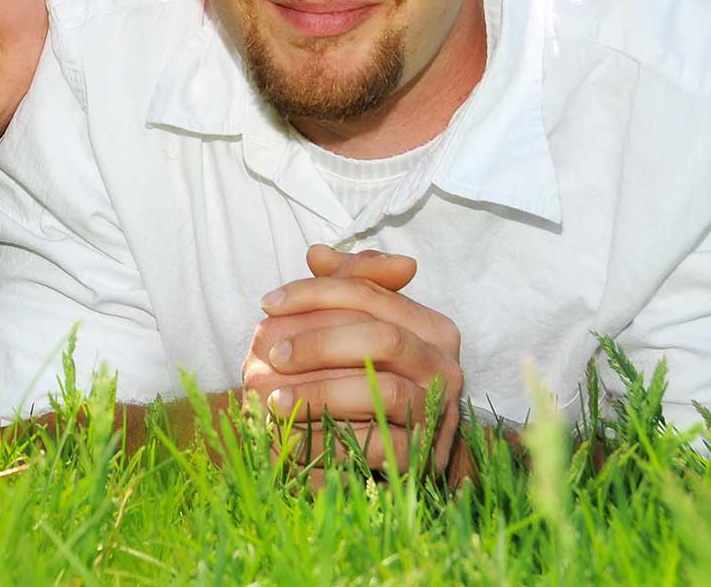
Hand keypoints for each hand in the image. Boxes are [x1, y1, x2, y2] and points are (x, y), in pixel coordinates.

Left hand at [242, 247, 464, 475]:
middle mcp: (444, 367)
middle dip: (319, 342)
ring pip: (383, 391)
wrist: (399, 452)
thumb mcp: (358, 329)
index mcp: (431, 328)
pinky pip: (376, 443)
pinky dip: (329, 437)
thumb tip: (317, 255)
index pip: (370, 294)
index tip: (266, 303)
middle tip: (270, 353)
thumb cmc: (370, 377)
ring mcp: (438, 413)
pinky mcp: (422, 456)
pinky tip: (292, 433)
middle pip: (382, 339)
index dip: (314, 293)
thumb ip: (344, 288)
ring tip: (273, 399)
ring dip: (320, 392)